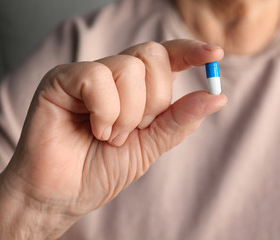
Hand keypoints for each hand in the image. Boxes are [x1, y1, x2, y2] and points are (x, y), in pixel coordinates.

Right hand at [0, 40, 226, 237]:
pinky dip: (104, 111)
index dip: (191, 51)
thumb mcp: (151, 145)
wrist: (64, 194)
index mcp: (136, 88)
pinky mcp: (61, 79)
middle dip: (153, 102)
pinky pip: (97, 77)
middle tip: (131, 132)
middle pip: (152, 56)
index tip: (215, 54)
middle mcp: (112, 74)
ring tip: (108, 136)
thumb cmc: (102, 170)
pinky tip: (93, 129)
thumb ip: (180, 119)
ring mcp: (87, 74)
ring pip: (128, 67)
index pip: (166, 55)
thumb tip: (217, 96)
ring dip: (127, 114)